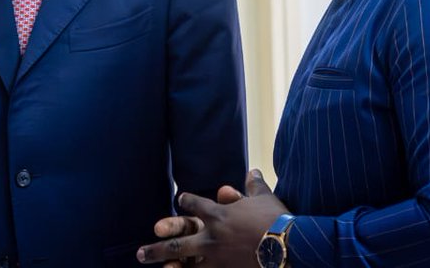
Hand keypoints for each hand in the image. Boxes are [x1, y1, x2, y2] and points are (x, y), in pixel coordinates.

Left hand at [137, 169, 287, 266]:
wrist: (288, 245)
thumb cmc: (276, 219)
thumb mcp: (264, 198)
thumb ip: (254, 186)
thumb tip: (252, 171)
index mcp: (219, 214)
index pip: (194, 204)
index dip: (186, 202)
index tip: (180, 201)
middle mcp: (212, 236)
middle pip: (179, 241)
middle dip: (158, 246)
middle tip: (141, 252)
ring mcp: (217, 258)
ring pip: (186, 264)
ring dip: (169, 266)